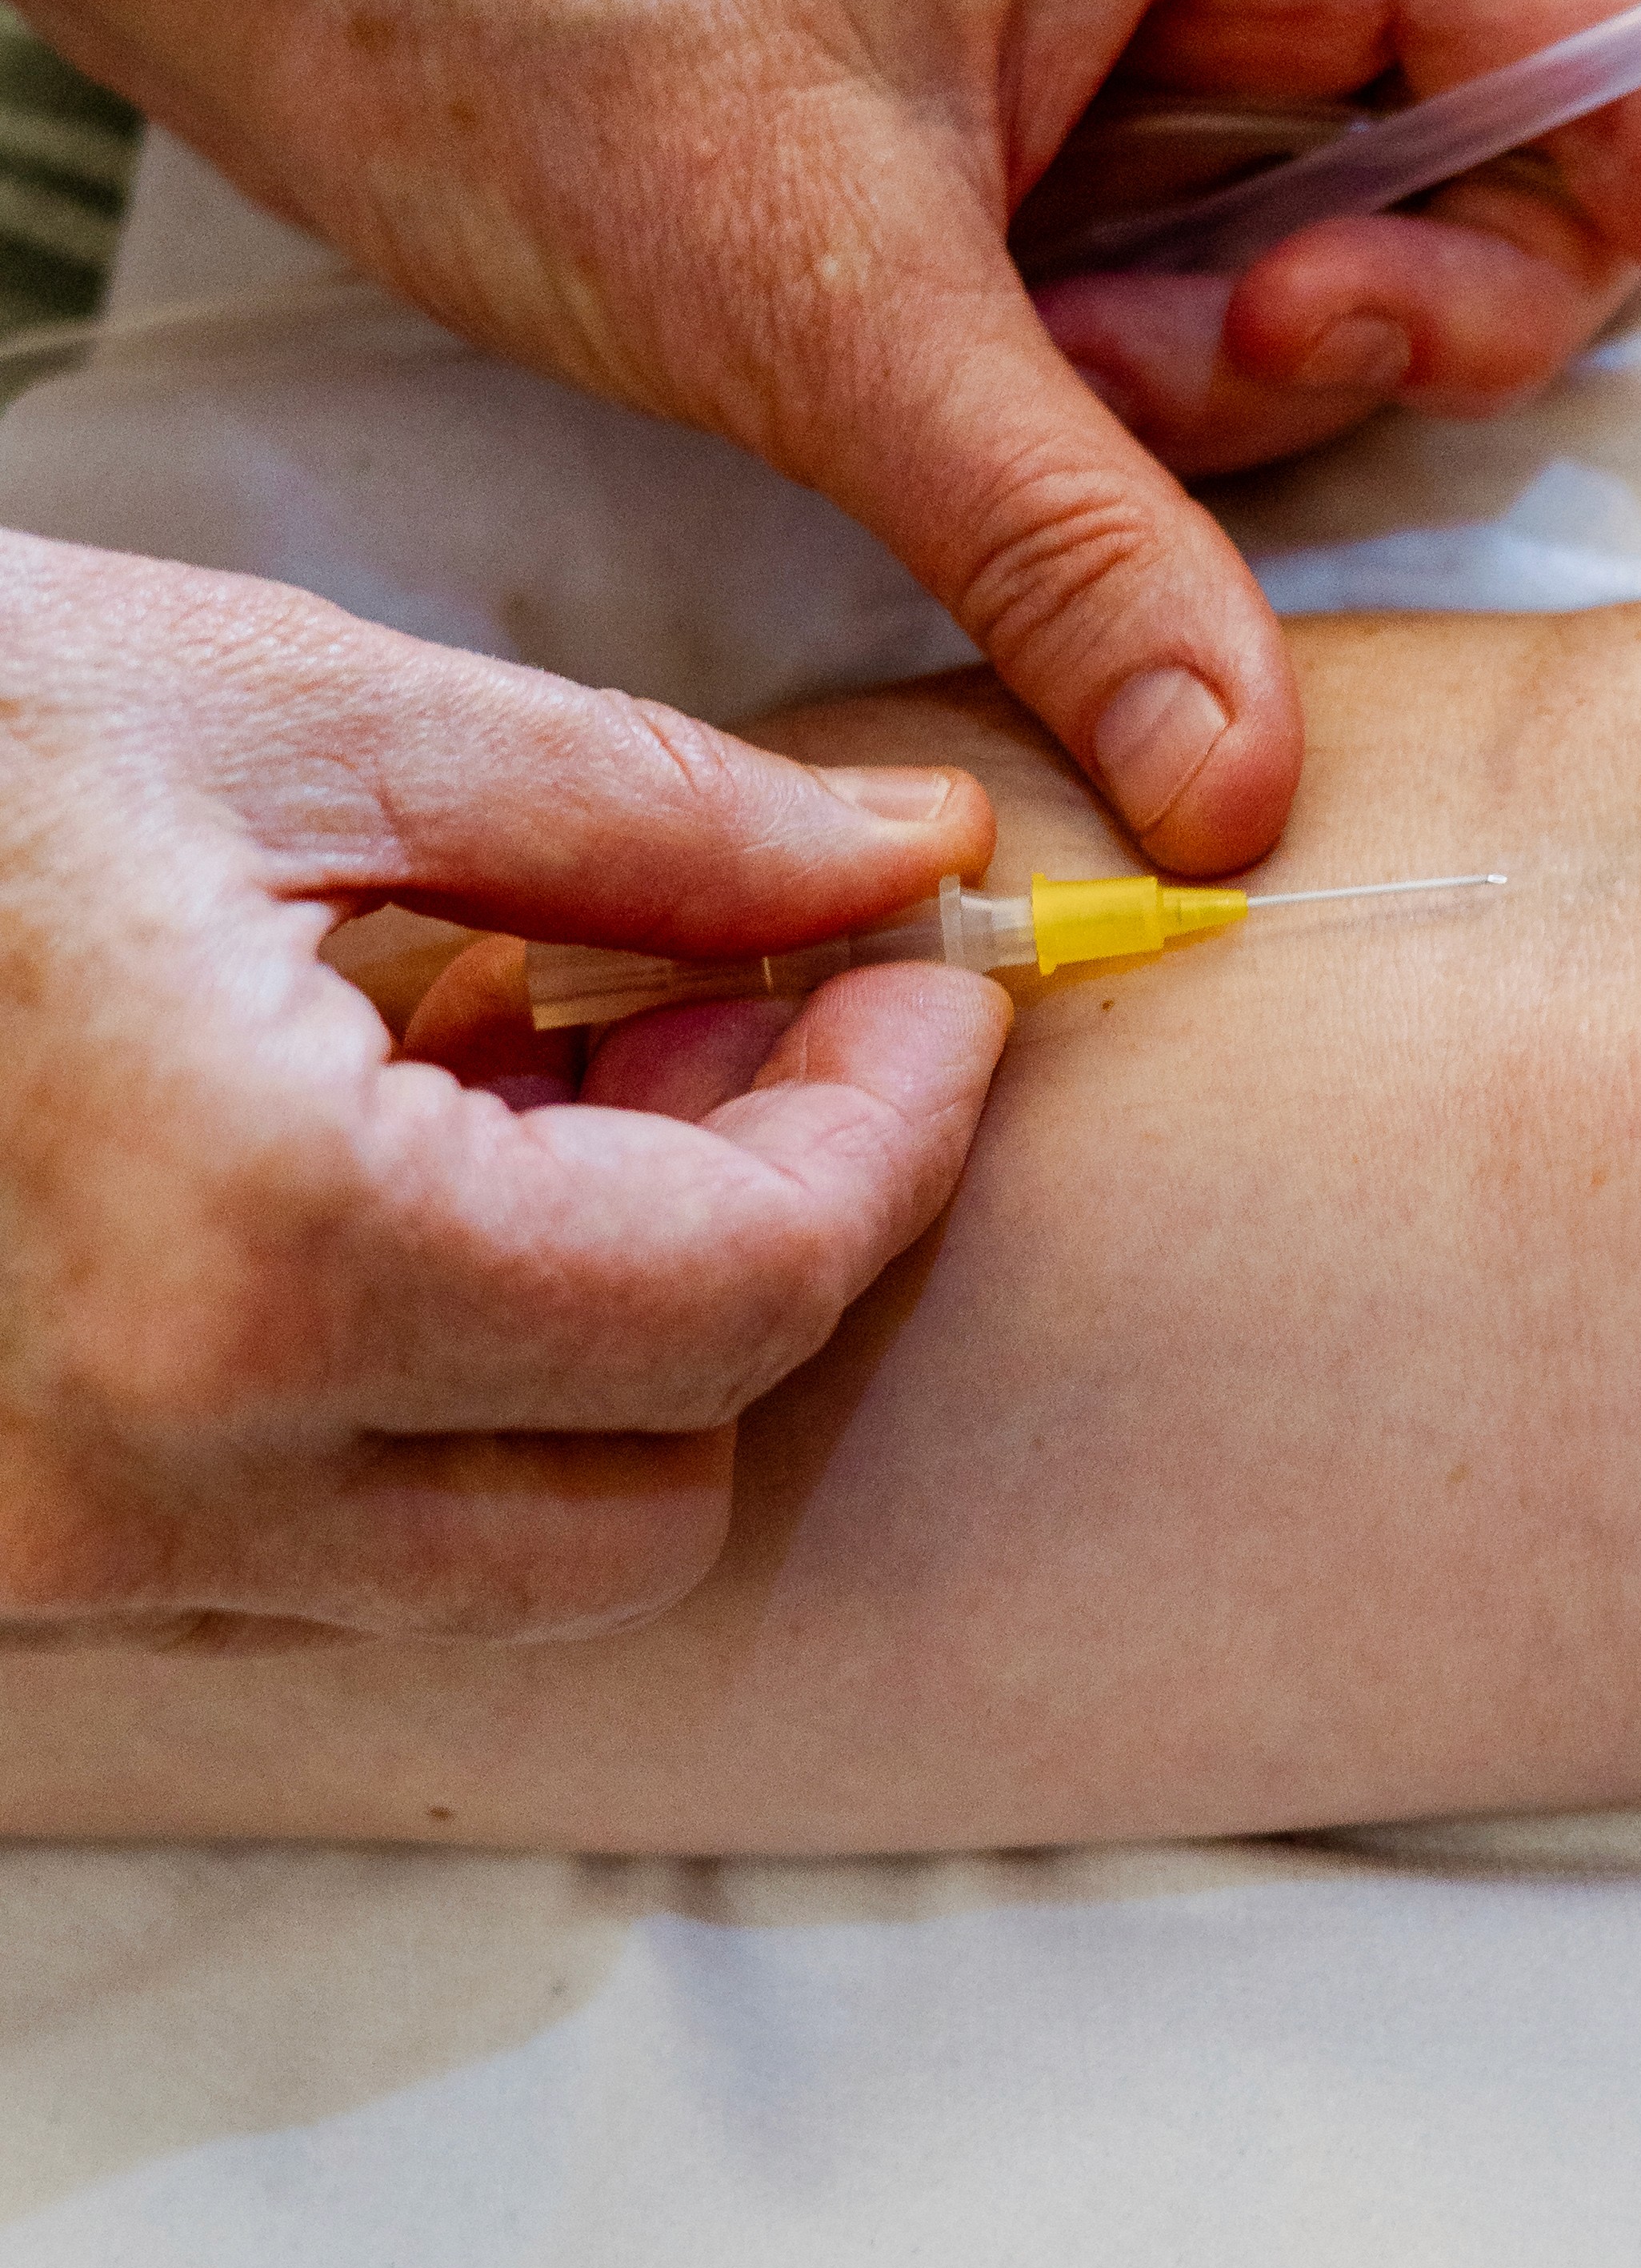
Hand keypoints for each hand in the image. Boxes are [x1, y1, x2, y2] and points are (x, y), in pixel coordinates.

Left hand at [0, 0, 1640, 873]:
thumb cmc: (539, 5)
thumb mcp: (828, 292)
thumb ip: (1072, 539)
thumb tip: (1250, 792)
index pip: (1613, 36)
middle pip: (1489, 204)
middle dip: (1356, 344)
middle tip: (1152, 372)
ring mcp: (1158, 76)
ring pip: (1341, 306)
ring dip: (1210, 405)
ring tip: (984, 355)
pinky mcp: (1070, 193)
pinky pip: (1200, 358)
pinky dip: (1129, 426)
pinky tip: (969, 381)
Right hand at [0, 529, 1001, 1642]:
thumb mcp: (288, 712)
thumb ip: (645, 820)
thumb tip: (902, 864)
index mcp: (250, 1255)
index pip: (741, 1292)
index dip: (894, 1123)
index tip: (925, 976)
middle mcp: (149, 1482)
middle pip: (647, 1487)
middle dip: (761, 1253)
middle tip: (744, 1015)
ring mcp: (50, 1555)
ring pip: (494, 1553)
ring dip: (602, 1331)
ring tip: (554, 1057)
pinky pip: (313, 1546)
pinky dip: (425, 1377)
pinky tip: (388, 1141)